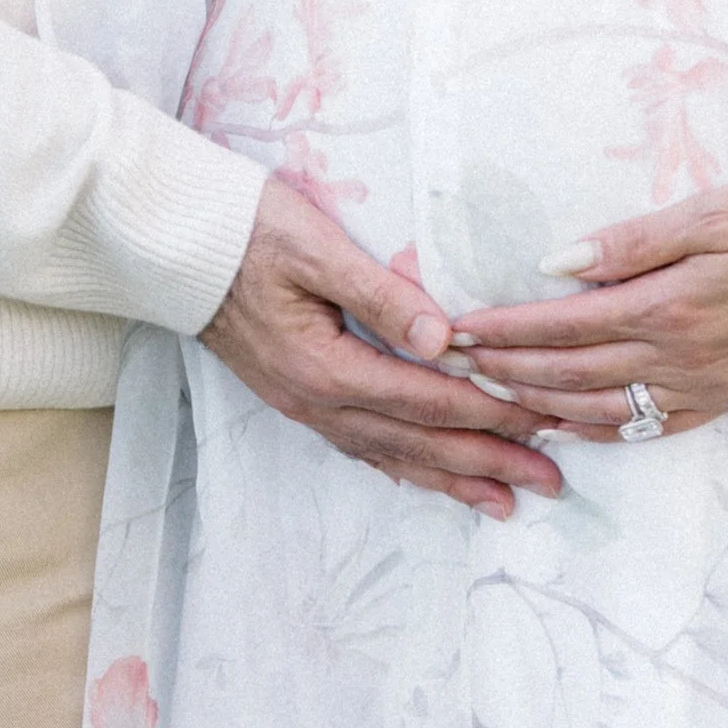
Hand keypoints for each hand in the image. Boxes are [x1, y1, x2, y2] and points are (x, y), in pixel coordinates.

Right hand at [205, 177, 566, 520]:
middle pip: (419, 442)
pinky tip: (429, 478)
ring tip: (507, 499)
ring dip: (454, 478)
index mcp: (327, 365)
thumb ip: (379, 292)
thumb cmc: (247, 228)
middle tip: (550, 480)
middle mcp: (318, 401)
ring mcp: (305, 407)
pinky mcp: (298, 398)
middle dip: (489, 460)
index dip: (489, 411)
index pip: (428, 398)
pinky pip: (365, 447)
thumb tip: (442, 337)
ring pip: (394, 456)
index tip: (542, 418)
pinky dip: (407, 468)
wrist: (176, 243)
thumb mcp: (314, 245)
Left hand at [447, 175, 727, 434]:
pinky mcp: (726, 399)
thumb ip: (631, 241)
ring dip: (543, 405)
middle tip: (453, 369)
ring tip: (494, 398)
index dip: (506, 330)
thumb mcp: (710, 210)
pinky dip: (602, 430)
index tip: (457, 329)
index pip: (565, 325)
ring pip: (606, 409)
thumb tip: (557, 263)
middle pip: (574, 374)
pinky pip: (651, 428)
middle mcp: (681, 358)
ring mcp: (705, 387)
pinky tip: (571, 425)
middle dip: (507, 372)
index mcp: (670, 305)